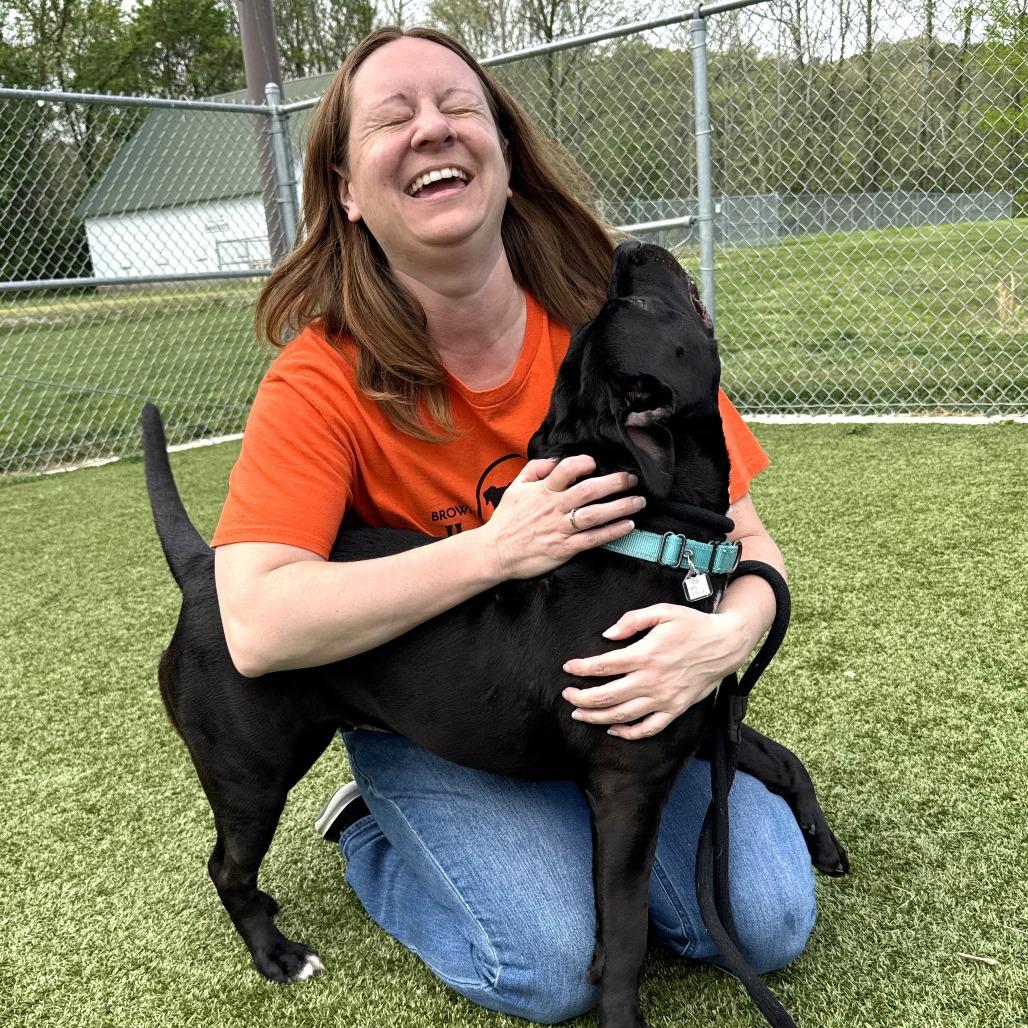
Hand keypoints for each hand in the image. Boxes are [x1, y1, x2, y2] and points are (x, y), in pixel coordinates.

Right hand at [480, 455, 644, 579]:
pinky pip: (592, 539)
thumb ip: (535, 469)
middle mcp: (554, 508)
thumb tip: (554, 460)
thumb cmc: (507, 520)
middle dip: (613, 483)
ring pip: (594, 515)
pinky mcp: (564, 548)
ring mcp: (560, 528)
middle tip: (632, 479)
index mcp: (543, 491)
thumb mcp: (515, 488)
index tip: (596, 463)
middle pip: (587, 491)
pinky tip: (628, 525)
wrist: (495, 552)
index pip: (565, 470)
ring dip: (619, 507)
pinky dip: (611, 532)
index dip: (582, 464)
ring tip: (638, 502)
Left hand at [561, 604, 747, 739]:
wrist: (725, 644)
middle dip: (582, 697)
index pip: (604, 665)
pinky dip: (629, 733)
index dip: (582, 668)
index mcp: (645, 654)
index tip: (568, 668)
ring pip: (623, 715)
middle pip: (607, 695)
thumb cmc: (692, 625)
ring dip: (597, 717)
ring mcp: (663, 698)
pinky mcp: (675, 709)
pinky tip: (613, 730)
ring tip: (579, 713)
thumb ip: (632, 620)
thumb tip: (608, 635)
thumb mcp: (662, 612)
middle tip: (567, 694)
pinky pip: (649, 728)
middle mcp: (652, 680)